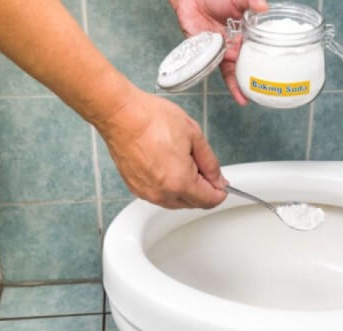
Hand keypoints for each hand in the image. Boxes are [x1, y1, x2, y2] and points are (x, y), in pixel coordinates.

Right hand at [97, 88, 227, 208]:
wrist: (120, 114)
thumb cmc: (151, 120)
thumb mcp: (194, 135)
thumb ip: (210, 163)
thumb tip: (218, 179)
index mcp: (180, 182)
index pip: (209, 200)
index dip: (220, 192)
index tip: (222, 185)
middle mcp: (162, 193)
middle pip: (193, 204)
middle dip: (203, 190)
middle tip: (203, 167)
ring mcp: (146, 192)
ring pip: (175, 201)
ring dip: (185, 190)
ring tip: (183, 162)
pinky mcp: (135, 187)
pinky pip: (159, 195)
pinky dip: (168, 187)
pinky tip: (168, 166)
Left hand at [170, 0, 268, 104]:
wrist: (194, 0)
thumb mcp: (239, 0)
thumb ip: (252, 2)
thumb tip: (265, 7)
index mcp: (246, 36)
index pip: (258, 53)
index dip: (265, 64)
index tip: (276, 75)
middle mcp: (236, 47)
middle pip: (246, 67)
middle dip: (254, 82)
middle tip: (263, 95)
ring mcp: (223, 52)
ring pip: (233, 73)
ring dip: (238, 87)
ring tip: (246, 99)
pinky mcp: (209, 55)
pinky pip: (217, 70)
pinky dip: (224, 80)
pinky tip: (231, 91)